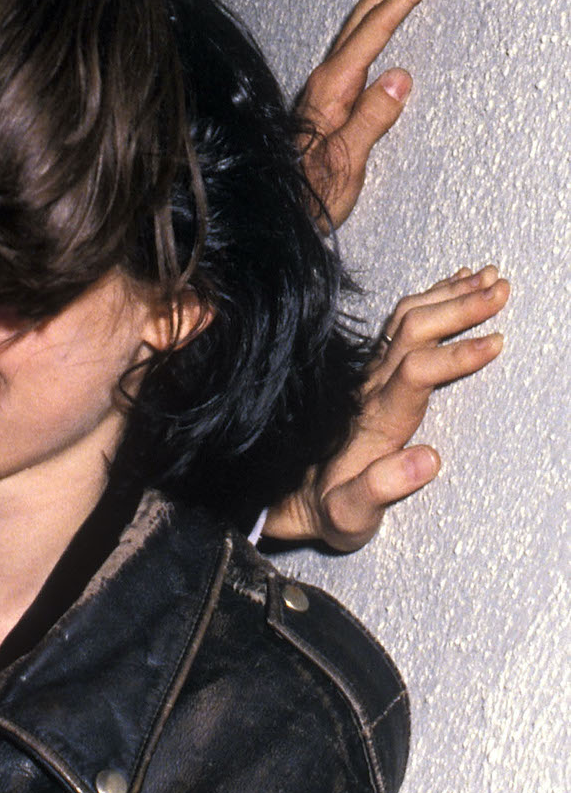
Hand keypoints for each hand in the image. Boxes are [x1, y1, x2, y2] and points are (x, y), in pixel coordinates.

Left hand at [263, 266, 508, 549]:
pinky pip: (398, 324)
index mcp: (374, 421)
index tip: (495, 343)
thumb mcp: (348, 516)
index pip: (415, 372)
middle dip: (460, 307)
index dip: (455, 355)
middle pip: (413, 331)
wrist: (291, 499)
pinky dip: (431, 298)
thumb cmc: (328, 510)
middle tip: (501, 290)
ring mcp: (367, 376)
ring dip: (449, 295)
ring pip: (405, 320)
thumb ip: (380, 489)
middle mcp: (369, 389)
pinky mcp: (369, 373)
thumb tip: (429, 460)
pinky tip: (455, 284)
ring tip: (489, 277)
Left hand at [298, 0, 442, 229]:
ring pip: (358, 26)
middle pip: (364, 16)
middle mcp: (325, 80)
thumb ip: (371, 121)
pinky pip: (356, 44)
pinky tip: (383, 20)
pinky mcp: (327, 99)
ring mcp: (324, 88)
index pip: (374, 30)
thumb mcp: (346, 164)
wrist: (277, 214)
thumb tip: (400, 77)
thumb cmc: (311, 197)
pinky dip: (376, 20)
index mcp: (333, 88)